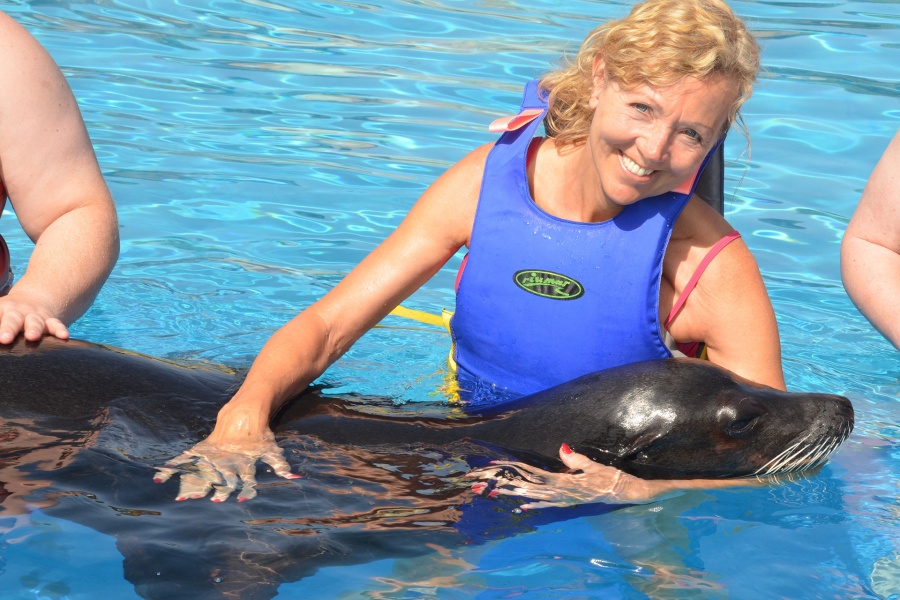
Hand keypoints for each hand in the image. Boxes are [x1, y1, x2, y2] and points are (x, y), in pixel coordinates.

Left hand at [0, 293, 68, 343]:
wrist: (31, 300)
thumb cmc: (7, 315)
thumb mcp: (0, 313)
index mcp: (1, 309)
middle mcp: (17, 312)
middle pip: (12, 320)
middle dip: (9, 329)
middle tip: (5, 339)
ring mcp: (35, 317)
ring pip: (35, 323)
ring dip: (34, 329)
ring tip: (32, 337)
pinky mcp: (50, 322)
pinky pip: (56, 325)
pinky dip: (59, 330)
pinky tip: (64, 336)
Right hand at [154, 431, 299, 502]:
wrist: (246, 412)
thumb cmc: (259, 436)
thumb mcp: (271, 450)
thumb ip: (280, 465)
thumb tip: (296, 477)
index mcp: (244, 460)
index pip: (244, 477)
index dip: (242, 488)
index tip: (237, 501)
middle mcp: (227, 459)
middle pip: (220, 475)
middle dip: (213, 488)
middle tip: (205, 500)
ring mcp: (214, 453)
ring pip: (201, 469)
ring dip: (192, 482)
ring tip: (181, 497)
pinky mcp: (203, 448)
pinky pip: (187, 457)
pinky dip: (174, 466)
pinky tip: (160, 476)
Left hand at [465, 444, 678, 509]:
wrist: (625, 493)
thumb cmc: (611, 477)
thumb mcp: (594, 467)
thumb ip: (576, 459)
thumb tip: (561, 447)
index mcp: (563, 481)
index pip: (530, 474)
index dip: (511, 470)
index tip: (493, 465)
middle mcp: (559, 493)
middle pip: (525, 486)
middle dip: (502, 482)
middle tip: (481, 481)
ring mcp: (562, 499)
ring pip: (532, 496)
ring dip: (513, 494)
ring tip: (493, 492)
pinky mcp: (568, 502)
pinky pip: (548, 506)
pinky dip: (535, 507)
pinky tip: (523, 509)